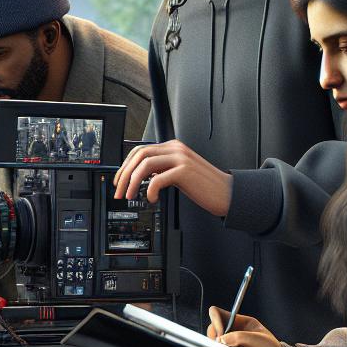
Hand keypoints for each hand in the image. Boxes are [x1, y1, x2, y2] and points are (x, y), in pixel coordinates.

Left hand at [113, 141, 232, 216]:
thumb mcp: (179, 172)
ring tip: (131, 195)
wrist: (227, 193)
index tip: (119, 181)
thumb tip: (140, 175)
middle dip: (124, 174)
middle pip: (139, 155)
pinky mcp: (185, 171)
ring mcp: (181, 158)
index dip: (125, 166)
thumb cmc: (204, 186)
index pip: (140, 150)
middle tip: (120, 191)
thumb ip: (163, 168)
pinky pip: (158, 178)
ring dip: (132, 182)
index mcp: (173, 147)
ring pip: (145, 164)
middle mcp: (176, 149)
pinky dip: (150, 190)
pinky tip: (153, 198)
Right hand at [206, 306, 282, 346]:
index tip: (220, 337)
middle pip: (211, 328)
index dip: (215, 322)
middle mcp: (232, 330)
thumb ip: (239, 337)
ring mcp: (229, 341)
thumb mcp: (258, 340)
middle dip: (215, 338)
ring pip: (213, 341)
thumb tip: (220, 340)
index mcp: (240, 321)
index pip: (217, 313)